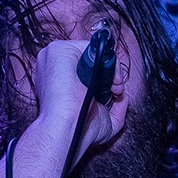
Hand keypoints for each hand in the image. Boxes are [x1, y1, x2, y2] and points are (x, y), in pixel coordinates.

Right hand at [31, 38, 121, 158]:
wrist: (67, 128)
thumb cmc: (79, 130)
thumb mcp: (104, 122)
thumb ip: (116, 110)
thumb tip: (123, 98)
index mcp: (61, 81)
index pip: (88, 68)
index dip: (104, 78)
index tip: (113, 92)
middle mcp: (56, 67)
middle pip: (91, 58)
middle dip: (109, 72)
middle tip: (115, 90)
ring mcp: (54, 57)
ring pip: (93, 52)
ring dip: (110, 67)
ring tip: (113, 87)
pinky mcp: (57, 50)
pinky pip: (90, 46)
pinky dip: (106, 59)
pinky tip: (108, 78)